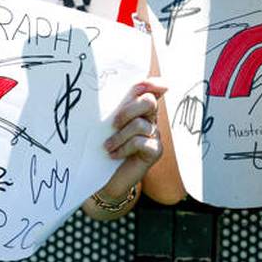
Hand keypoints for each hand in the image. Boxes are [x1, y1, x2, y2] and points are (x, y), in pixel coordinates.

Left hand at [98, 79, 167, 199]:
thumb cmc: (105, 147)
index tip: (140, 85)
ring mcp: (155, 135)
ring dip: (119, 136)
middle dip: (128, 110)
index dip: (152, 83)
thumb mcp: (107, 125)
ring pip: (140, 124)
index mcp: (141, 109)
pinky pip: (140, 142)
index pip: (153, 89)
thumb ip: (114, 108)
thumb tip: (112, 90)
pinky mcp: (155, 151)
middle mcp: (151, 120)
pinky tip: (113, 155)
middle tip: (112, 124)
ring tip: (107, 146)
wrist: (105, 179)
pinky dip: (123, 148)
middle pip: (149, 101)